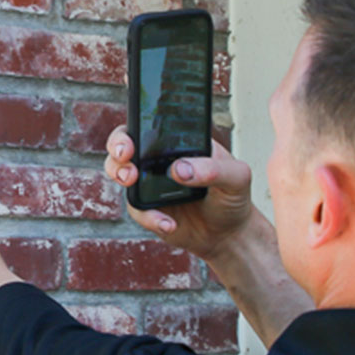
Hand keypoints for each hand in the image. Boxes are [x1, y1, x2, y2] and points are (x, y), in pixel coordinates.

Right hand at [103, 128, 255, 261]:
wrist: (229, 235)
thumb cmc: (232, 198)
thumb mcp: (236, 178)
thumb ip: (215, 170)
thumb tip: (181, 169)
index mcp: (180, 142)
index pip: (154, 122)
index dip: (138, 118)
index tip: (137, 130)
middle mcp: (159, 159)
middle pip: (125, 142)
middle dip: (117, 144)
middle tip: (125, 154)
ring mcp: (150, 183)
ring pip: (119, 171)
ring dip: (119, 173)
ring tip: (132, 181)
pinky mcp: (147, 209)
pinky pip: (136, 209)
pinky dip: (149, 216)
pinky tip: (169, 223)